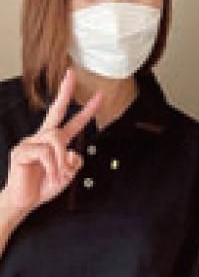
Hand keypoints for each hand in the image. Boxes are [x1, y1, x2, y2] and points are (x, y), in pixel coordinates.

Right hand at [2, 69, 101, 217]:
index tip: (99, 96)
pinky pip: (45, 152)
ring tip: (58, 175)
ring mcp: (30, 142)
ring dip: (61, 160)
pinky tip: (50, 175)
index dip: (87, 110)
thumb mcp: (68, 174)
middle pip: (56, 111)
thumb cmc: (44, 186)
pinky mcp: (21, 151)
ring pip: (56, 140)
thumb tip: (73, 152)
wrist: (24, 202)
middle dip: (65, 92)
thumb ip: (74, 162)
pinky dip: (53, 166)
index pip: (72, 121)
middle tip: (71, 74)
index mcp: (56, 142)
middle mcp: (42, 137)